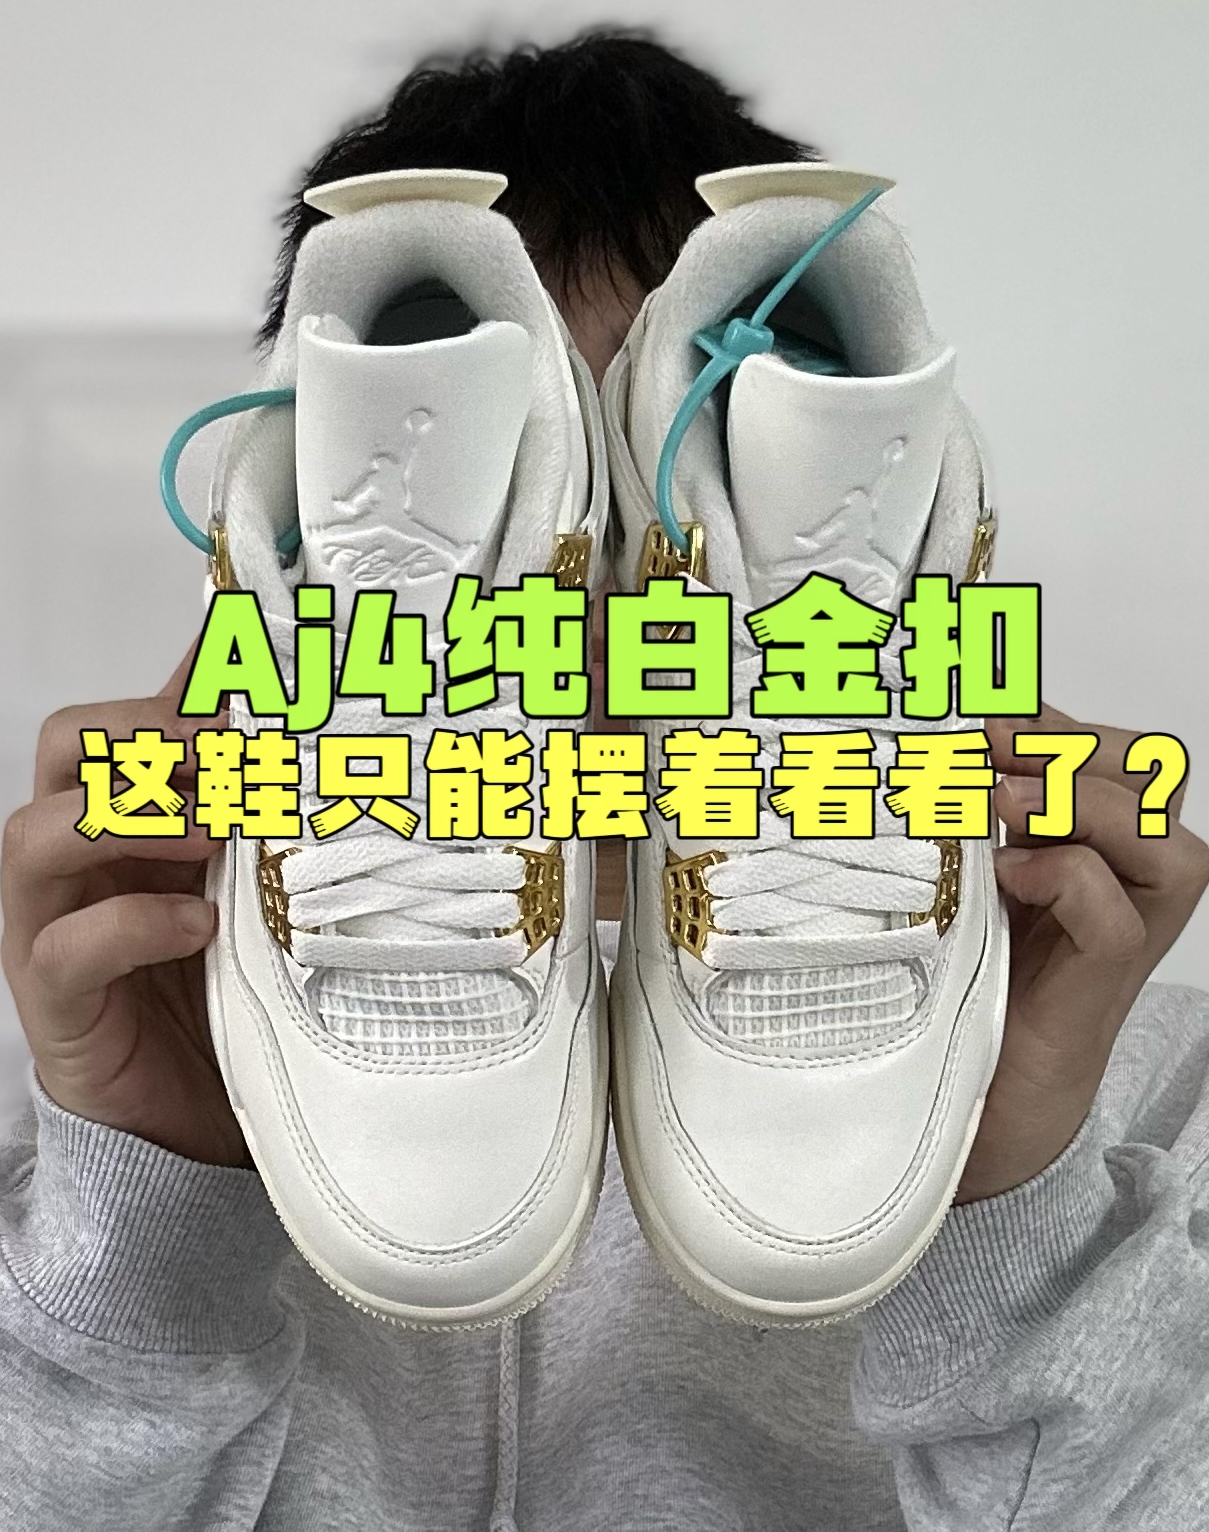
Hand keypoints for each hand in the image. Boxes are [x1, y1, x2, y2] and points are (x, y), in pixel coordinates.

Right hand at [0, 650, 245, 1166]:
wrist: (191, 1110)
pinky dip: (132, 923)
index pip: (129, 720)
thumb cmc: (220, 986)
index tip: (249, 675)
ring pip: (36, 833)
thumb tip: (320, 736)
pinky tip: (197, 926)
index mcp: (131, 818)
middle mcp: (81, 858)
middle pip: (64, 749)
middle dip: (143, 736)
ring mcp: (53, 924)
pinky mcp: (56, 999)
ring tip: (213, 835)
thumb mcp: (257, 885)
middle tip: (225, 756)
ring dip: (130, 817)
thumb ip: (268, 816)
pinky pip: (67, 946)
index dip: (178, 688)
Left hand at [955, 704, 1208, 1201]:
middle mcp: (1131, 876)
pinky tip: (1012, 877)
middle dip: (1070, 747)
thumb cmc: (970, 975)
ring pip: (1156, 834)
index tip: (984, 717)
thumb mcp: (963, 871)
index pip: (1114, 752)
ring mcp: (1129, 926)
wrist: (981, 1087)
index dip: (1057, 722)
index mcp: (1096, 838)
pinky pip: (1114, 912)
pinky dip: (1066, 877)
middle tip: (990, 748)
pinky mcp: (1109, 977)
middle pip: (1153, 775)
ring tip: (999, 804)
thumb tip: (936, 743)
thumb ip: (972, 813)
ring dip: (1075, 800)